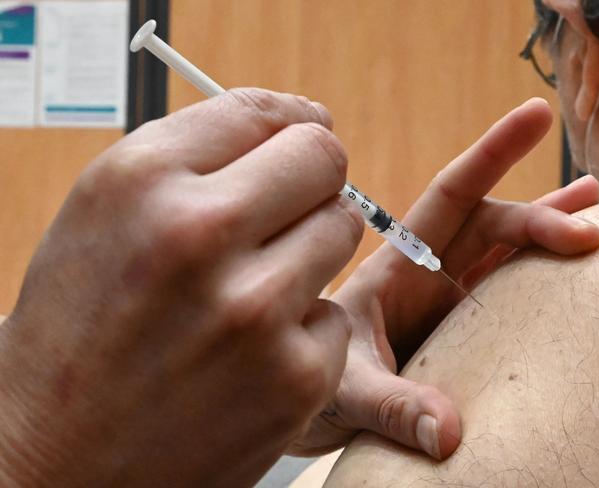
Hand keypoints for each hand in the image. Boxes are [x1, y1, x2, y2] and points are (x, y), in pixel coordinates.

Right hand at [0, 89, 362, 486]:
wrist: (54, 465)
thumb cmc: (78, 333)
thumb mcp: (105, 218)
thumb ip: (197, 157)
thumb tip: (300, 118)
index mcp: (141, 180)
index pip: (260, 111)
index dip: (287, 120)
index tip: (297, 133)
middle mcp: (199, 234)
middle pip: (323, 158)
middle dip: (310, 178)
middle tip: (284, 209)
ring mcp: (254, 311)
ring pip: (343, 227)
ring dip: (309, 249)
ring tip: (253, 287)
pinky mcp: (297, 379)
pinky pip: (336, 315)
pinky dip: (303, 328)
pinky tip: (252, 355)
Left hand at [290, 98, 598, 458]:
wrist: (301, 406)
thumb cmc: (309, 382)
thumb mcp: (345, 388)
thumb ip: (391, 405)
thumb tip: (448, 434)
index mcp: (398, 266)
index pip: (450, 197)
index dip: (491, 155)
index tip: (535, 116)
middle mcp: (427, 274)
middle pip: (490, 226)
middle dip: (537, 218)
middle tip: (588, 232)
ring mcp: (446, 301)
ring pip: (505, 254)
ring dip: (549, 233)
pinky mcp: (460, 330)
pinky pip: (508, 294)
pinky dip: (541, 278)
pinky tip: (574, 272)